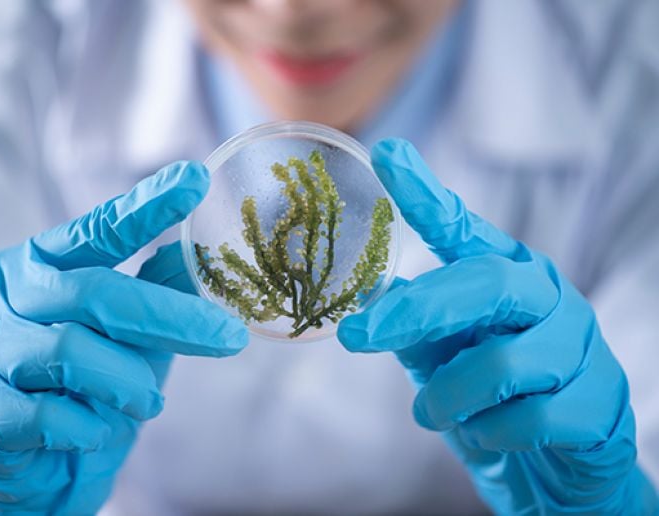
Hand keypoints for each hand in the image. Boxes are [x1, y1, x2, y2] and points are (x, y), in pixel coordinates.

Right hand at [0, 162, 247, 513]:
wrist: (29, 463)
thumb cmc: (82, 383)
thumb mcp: (126, 333)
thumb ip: (154, 291)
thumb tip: (200, 252)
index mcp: (40, 263)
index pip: (98, 229)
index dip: (147, 206)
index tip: (196, 179)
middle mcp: (7, 294)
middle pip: (97, 292)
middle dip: (172, 318)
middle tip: (230, 337)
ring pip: (72, 352)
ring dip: (129, 382)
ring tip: (149, 401)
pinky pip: (52, 413)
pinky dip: (92, 425)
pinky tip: (97, 429)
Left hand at [338, 139, 657, 513]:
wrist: (557, 473)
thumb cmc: (494, 402)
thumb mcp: (445, 359)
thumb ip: (417, 327)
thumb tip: (372, 292)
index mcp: (508, 278)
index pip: (464, 229)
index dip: (424, 194)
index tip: (386, 154)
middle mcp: (549, 300)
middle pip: (485, 283)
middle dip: (415, 312)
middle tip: (356, 337)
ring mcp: (581, 351)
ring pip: (503, 363)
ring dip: (450, 396)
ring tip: (432, 414)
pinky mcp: (600, 407)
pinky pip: (530, 419)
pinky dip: (489, 434)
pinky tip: (485, 436)